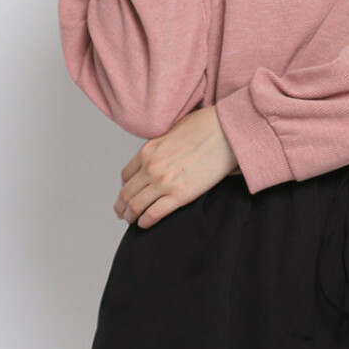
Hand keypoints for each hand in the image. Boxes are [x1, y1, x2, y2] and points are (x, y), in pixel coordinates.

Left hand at [115, 106, 238, 228]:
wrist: (226, 132)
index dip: (125, 186)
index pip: (126, 174)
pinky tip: (144, 223)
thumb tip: (162, 151)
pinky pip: (153, 214)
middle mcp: (151, 167)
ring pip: (135, 206)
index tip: (128, 192)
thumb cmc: (206, 125)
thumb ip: (162, 143)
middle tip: (122, 212)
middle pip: (126, 193)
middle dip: (122, 206)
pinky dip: (145, 222)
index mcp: (148, 150)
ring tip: (132, 220)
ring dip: (130, 216)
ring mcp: (164, 182)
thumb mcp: (174, 129)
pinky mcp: (180, 196)